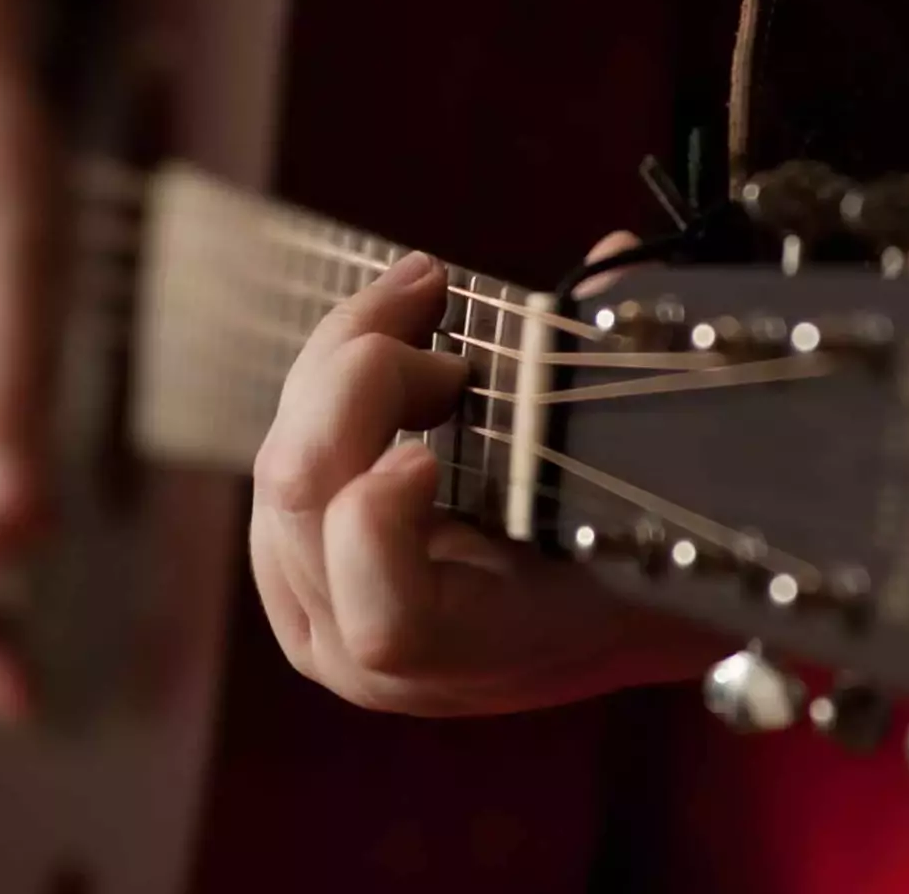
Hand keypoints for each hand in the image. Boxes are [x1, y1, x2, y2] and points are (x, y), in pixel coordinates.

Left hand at [249, 248, 711, 716]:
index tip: (432, 446)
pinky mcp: (282, 556)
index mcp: (461, 654)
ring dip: (346, 357)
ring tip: (420, 304)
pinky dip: (325, 376)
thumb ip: (612, 390)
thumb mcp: (631, 490)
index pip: (385, 620)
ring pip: (279, 457)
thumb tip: (607, 253)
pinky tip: (384, 333)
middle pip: (298, 494)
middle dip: (365, 371)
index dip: (384, 520)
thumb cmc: (625, 550)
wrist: (592, 610)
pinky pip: (277, 448)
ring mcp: (305, 603)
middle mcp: (359, 646)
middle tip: (437, 306)